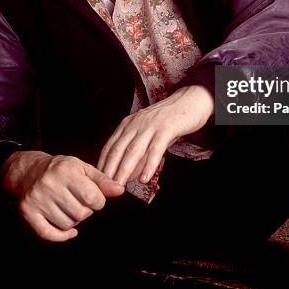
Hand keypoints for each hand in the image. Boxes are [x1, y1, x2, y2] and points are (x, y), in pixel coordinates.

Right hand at [1, 150, 124, 241]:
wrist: (30, 171)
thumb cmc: (61, 169)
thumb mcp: (83, 168)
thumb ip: (102, 180)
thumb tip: (120, 190)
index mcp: (66, 171)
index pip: (92, 197)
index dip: (98, 201)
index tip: (94, 198)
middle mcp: (50, 184)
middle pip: (80, 213)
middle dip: (86, 210)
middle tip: (80, 201)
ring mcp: (37, 199)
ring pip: (67, 224)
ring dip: (73, 220)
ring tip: (70, 207)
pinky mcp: (28, 212)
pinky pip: (49, 234)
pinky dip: (62, 236)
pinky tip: (69, 231)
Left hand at [96, 84, 213, 185]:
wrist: (190, 101)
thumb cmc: (168, 121)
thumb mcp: (148, 134)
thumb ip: (138, 153)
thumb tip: (128, 174)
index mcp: (128, 124)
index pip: (110, 146)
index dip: (103, 164)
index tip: (98, 181)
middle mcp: (136, 123)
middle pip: (118, 149)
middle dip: (110, 170)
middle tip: (105, 188)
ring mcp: (151, 125)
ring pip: (134, 150)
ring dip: (125, 169)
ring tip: (120, 185)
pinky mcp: (167, 128)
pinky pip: (156, 149)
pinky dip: (149, 164)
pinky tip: (144, 178)